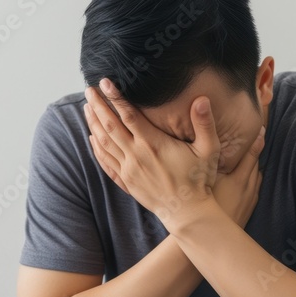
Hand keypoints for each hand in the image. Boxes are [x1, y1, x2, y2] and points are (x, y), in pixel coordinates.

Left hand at [84, 78, 220, 221]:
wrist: (188, 214)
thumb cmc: (200, 180)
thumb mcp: (209, 150)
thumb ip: (204, 123)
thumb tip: (202, 99)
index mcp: (154, 144)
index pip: (129, 115)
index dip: (116, 97)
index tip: (105, 82)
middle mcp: (136, 155)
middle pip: (110, 126)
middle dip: (98, 106)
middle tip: (89, 89)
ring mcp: (129, 170)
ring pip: (104, 143)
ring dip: (94, 124)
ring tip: (87, 107)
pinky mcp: (126, 182)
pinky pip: (105, 162)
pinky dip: (96, 148)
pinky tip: (92, 138)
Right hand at [212, 126, 264, 227]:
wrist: (209, 237)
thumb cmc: (202, 206)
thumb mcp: (204, 181)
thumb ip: (209, 164)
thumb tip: (210, 147)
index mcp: (238, 179)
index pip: (251, 155)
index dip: (256, 140)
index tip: (260, 126)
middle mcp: (248, 187)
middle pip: (255, 163)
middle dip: (256, 149)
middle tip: (257, 134)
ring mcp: (250, 199)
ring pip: (256, 176)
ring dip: (254, 164)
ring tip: (250, 153)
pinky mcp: (249, 208)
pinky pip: (255, 187)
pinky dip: (252, 178)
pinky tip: (246, 177)